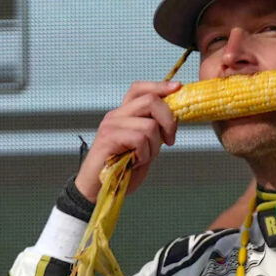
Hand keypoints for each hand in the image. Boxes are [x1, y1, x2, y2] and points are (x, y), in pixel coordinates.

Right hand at [73, 81, 179, 201]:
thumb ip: (154, 130)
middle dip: (169, 121)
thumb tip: (174, 117)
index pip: (139, 88)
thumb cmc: (121, 169)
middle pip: (150, 100)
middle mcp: (116, 115)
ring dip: (154, 147)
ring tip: (142, 158)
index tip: (178, 88)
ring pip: (149, 125)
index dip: (160, 86)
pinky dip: (144, 155)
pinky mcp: (108, 138)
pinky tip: (134, 162)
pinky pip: (139, 140)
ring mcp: (111, 125)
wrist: (98, 189)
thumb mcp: (144, 146)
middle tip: (169, 140)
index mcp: (124, 114)